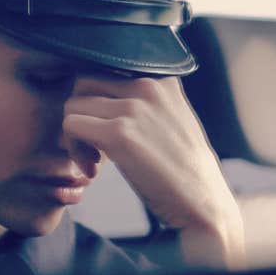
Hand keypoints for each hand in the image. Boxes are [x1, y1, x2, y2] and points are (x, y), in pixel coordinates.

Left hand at [62, 75, 245, 270]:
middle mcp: (147, 85)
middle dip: (81, 114)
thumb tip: (110, 100)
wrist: (205, 203)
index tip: (106, 132)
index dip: (97, 103)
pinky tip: (93, 170)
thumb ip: (148, 103)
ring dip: (75, 135)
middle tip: (93, 147)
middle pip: (84, 83)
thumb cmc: (187, 171)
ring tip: (93, 161)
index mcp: (161, 79)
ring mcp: (133, 108)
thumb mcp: (175, 119)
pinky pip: (70, 125)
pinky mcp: (118, 133)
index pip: (106, 72)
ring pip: (73, 105)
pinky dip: (74, 150)